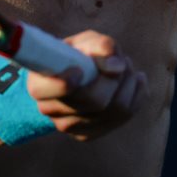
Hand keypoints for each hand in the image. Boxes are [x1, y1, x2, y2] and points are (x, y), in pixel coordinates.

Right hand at [24, 30, 146, 141]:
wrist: (72, 75)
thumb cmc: (76, 54)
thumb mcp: (83, 42)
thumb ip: (98, 45)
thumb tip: (117, 66)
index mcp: (39, 85)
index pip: (54, 91)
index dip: (67, 83)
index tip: (79, 70)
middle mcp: (49, 110)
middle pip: (95, 101)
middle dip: (116, 77)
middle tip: (121, 60)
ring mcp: (69, 127)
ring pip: (116, 109)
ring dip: (129, 83)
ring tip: (126, 67)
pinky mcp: (88, 135)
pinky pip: (126, 116)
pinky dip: (136, 94)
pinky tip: (133, 81)